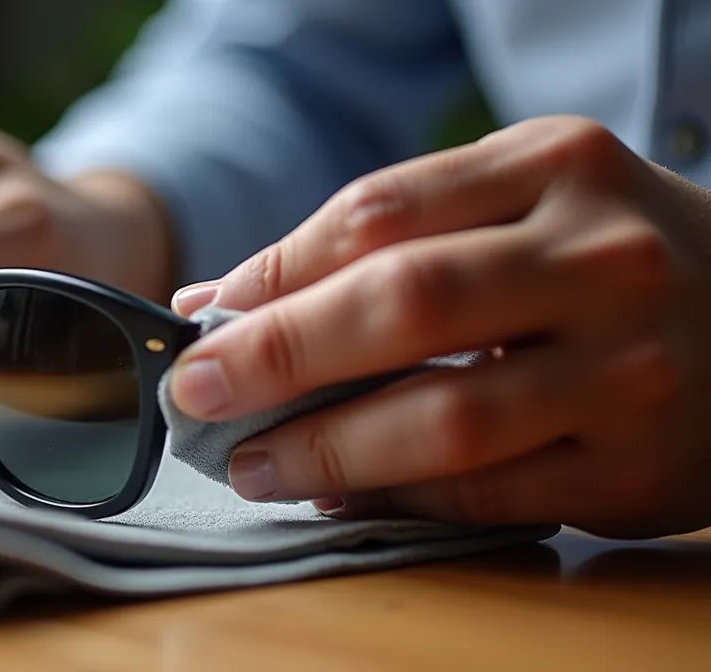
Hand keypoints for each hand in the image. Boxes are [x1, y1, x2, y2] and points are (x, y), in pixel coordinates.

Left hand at [168, 115, 710, 538]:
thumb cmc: (602, 253)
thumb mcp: (516, 201)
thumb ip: (379, 239)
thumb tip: (221, 301)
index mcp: (556, 167)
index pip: (379, 212)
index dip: (273, 272)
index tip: (203, 320)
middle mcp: (602, 259)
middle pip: (405, 303)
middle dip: (280, 356)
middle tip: (197, 394)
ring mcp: (630, 367)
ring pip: (448, 418)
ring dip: (327, 450)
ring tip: (253, 464)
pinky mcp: (639, 467)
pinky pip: (491, 494)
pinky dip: (399, 499)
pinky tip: (340, 493)